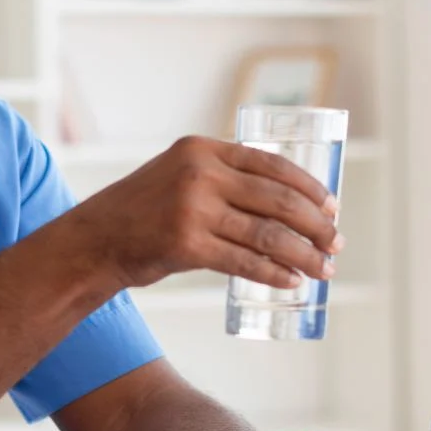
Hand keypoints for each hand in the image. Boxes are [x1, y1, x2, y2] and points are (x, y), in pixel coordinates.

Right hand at [67, 137, 341, 290]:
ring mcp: (192, 208)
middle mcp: (200, 173)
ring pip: (266, 233)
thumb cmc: (141, 211)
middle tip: (336, 243)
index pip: (270, 164)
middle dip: (315, 224)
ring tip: (324, 269)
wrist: (94, 240)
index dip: (307, 186)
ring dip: (303, 254)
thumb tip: (279, 202)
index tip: (331, 206)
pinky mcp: (186, 245)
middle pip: (276, 199)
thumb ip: (220, 178)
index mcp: (202, 149)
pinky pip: (243, 261)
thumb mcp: (178, 175)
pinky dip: (273, 273)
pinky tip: (291, 282)